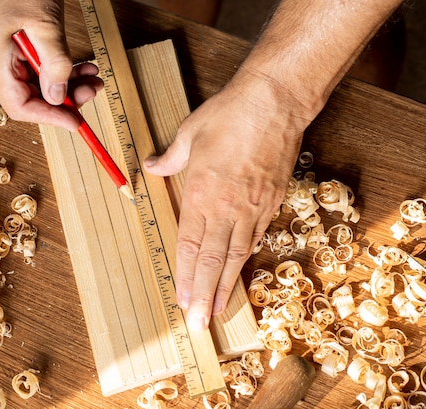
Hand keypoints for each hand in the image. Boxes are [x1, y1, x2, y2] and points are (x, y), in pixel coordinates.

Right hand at [0, 0, 102, 130]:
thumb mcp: (44, 24)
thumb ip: (54, 62)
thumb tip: (57, 96)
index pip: (20, 107)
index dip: (50, 118)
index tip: (75, 122)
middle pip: (34, 102)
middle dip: (66, 100)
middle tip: (93, 90)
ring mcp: (9, 64)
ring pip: (43, 90)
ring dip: (71, 88)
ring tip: (94, 78)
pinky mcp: (21, 58)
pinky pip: (44, 76)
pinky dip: (66, 74)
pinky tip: (85, 69)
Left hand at [144, 68, 309, 329]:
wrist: (275, 102)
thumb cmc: (229, 114)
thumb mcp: (189, 134)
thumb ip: (169, 159)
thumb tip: (150, 166)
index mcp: (201, 193)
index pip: (190, 245)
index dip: (185, 276)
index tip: (182, 300)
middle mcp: (227, 207)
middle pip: (213, 260)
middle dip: (205, 295)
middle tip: (199, 324)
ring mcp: (252, 207)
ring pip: (237, 255)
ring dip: (226, 285)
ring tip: (219, 310)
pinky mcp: (271, 202)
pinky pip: (256, 238)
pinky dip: (246, 259)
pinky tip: (239, 272)